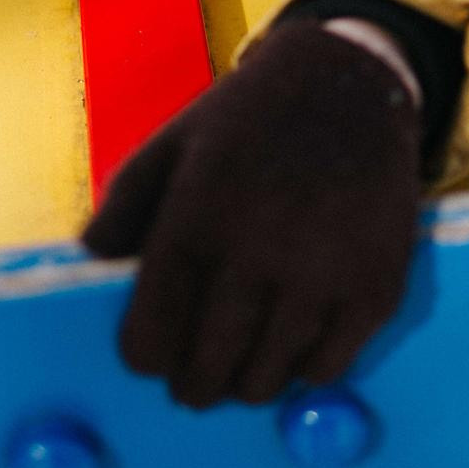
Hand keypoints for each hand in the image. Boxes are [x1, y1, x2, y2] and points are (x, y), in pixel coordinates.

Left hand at [81, 18, 424, 408]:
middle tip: (194, 382)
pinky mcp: (374, 287)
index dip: (145, 357)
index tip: (150, 356)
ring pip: (266, 380)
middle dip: (192, 384)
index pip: (151, 338)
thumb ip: (124, 205)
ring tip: (242, 366)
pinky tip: (294, 345)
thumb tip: (94, 262)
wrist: (351, 83)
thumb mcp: (173, 144)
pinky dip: (303, 369)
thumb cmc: (250, 118)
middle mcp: (258, 254)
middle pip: (208, 371)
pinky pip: (327, 368)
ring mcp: (322, 276)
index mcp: (195, 220)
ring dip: (246, 382)